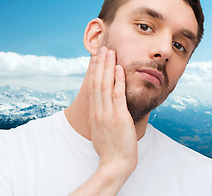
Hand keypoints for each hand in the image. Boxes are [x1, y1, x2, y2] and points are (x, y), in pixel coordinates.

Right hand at [88, 47, 137, 169]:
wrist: (115, 163)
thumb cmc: (111, 150)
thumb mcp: (102, 132)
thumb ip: (102, 121)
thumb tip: (104, 114)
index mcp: (94, 114)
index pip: (92, 88)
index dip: (94, 71)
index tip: (96, 59)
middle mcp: (98, 112)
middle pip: (96, 82)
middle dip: (99, 64)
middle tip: (102, 48)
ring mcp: (107, 114)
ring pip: (105, 85)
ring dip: (107, 66)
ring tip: (110, 52)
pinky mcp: (118, 117)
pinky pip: (117, 94)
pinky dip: (117, 80)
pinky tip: (119, 68)